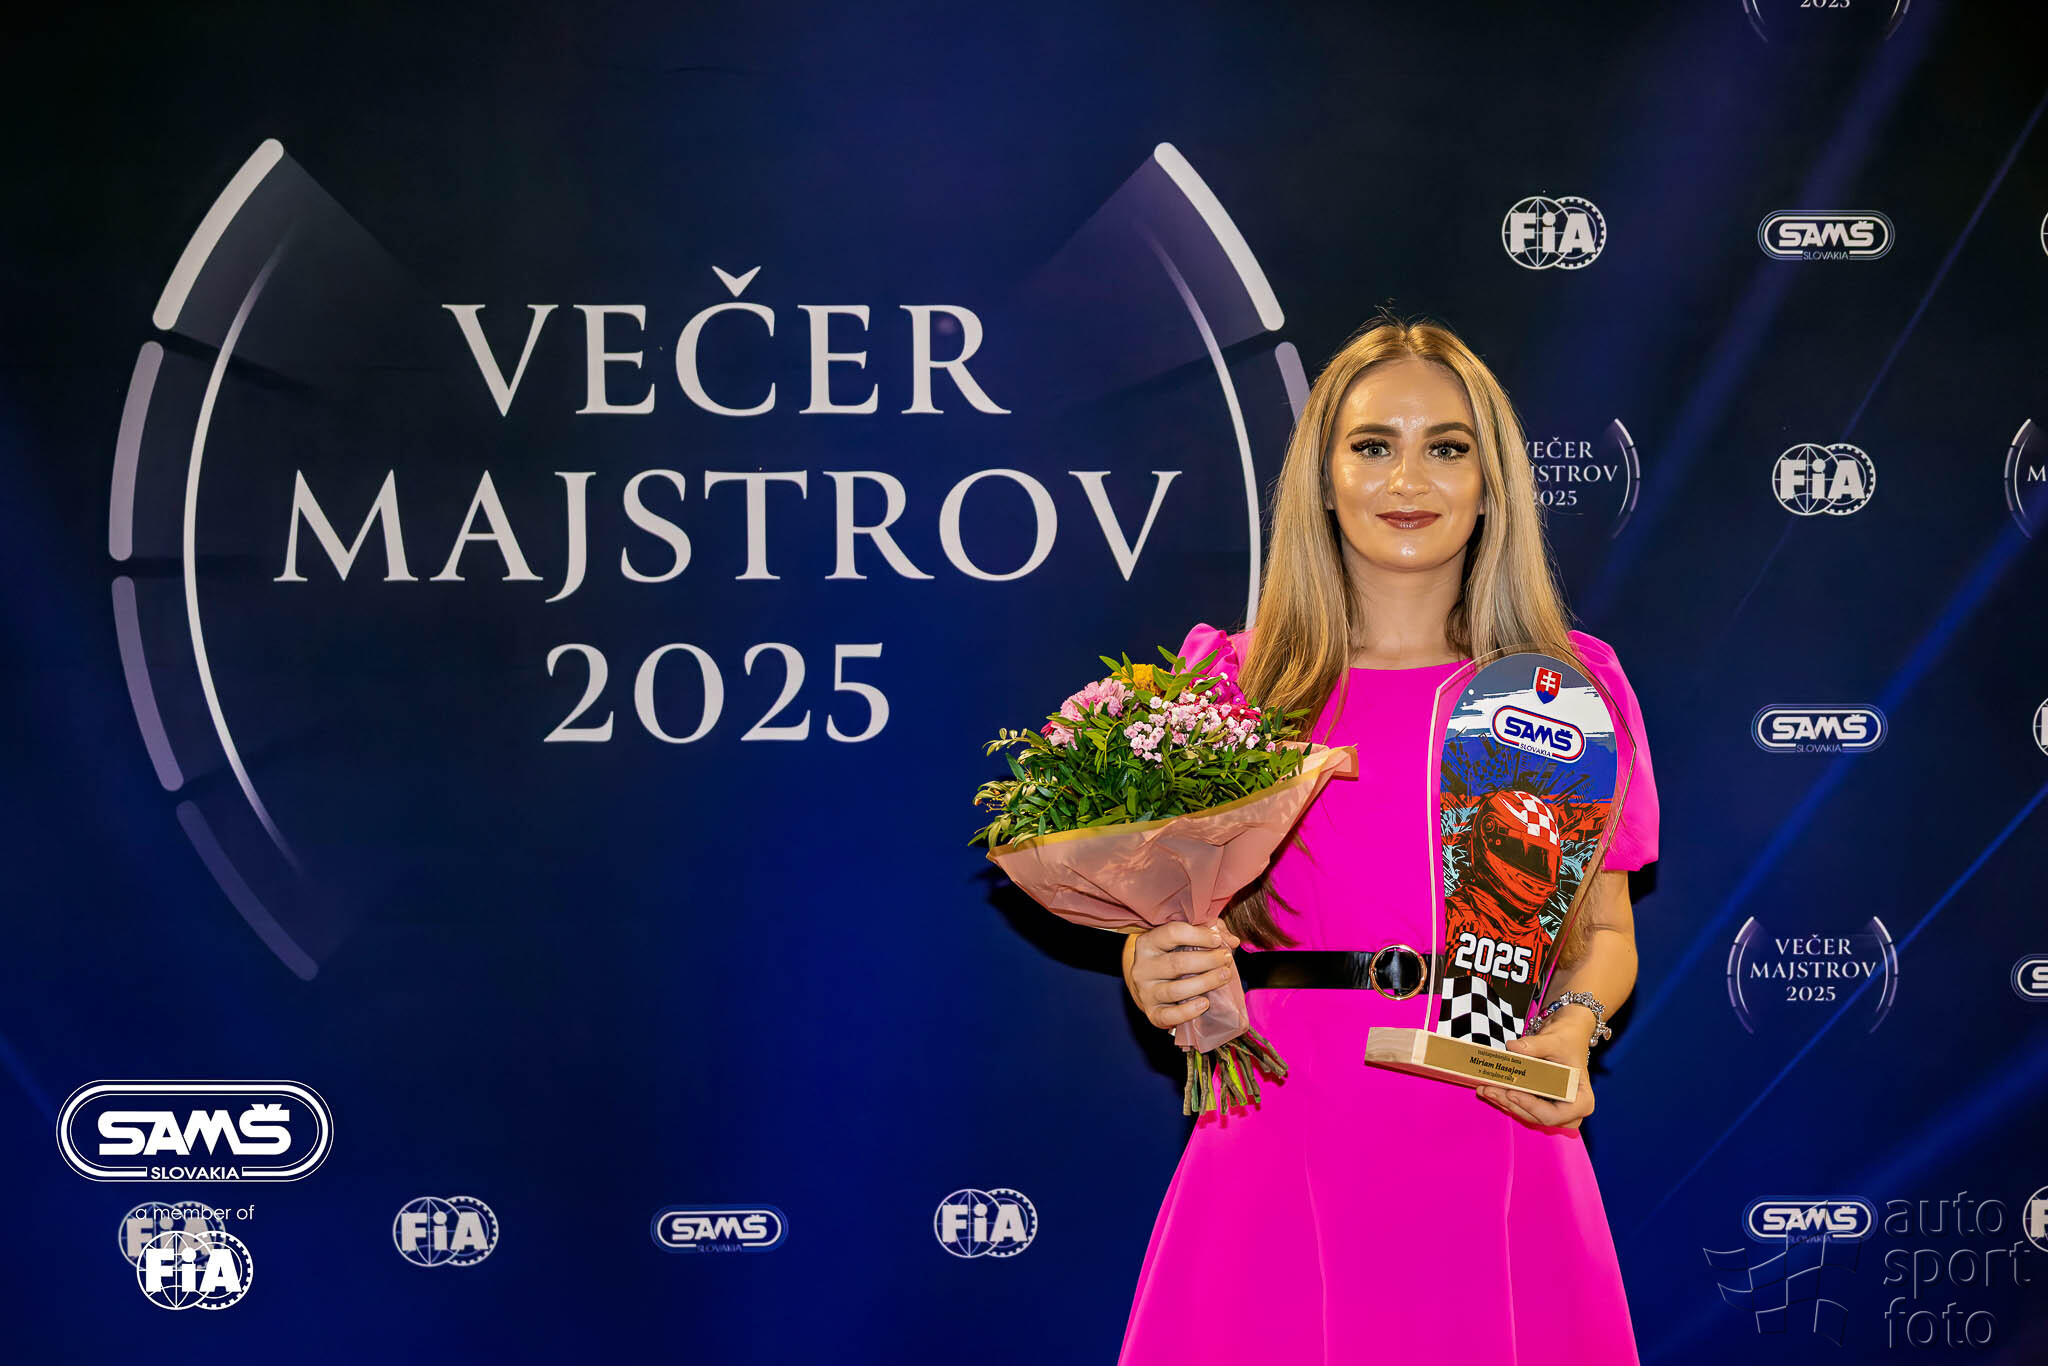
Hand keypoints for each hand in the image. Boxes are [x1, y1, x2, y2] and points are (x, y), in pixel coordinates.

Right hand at [1123, 921, 1240, 1032]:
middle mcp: (1142, 967)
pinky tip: (1205, 1003)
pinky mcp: (1152, 1013)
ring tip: (1224, 976)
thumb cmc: (1172, 957)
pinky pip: (1169, 1016)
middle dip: (1208, 960)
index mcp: (1147, 943)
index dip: (1199, 935)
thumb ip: (1209, 933)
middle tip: (1227, 959)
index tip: (1218, 940)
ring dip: (1205, 983)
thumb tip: (1232, 941)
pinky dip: (1188, 1011)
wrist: (1149, 985)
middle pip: (1177, 963)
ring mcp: (1145, 992)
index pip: (1173, 933)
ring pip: (1176, 990)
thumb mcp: (1185, 939)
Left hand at [1475, 1009, 1594, 1129]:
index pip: (1555, 1114)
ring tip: (1484, 1088)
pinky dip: (1506, 1099)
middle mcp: (1570, 1110)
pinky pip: (1523, 1106)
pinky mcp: (1542, 1103)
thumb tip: (1512, 1047)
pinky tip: (1488, 1089)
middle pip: (1537, 1117)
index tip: (1512, 1092)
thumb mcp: (1554, 1040)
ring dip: (1504, 1103)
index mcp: (1581, 1100)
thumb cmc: (1568, 1039)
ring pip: (1527, 1114)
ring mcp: (1555, 1109)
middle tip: (1489, 1089)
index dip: (1532, 1107)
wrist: (1568, 1033)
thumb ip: (1535, 1046)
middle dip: (1511, 1104)